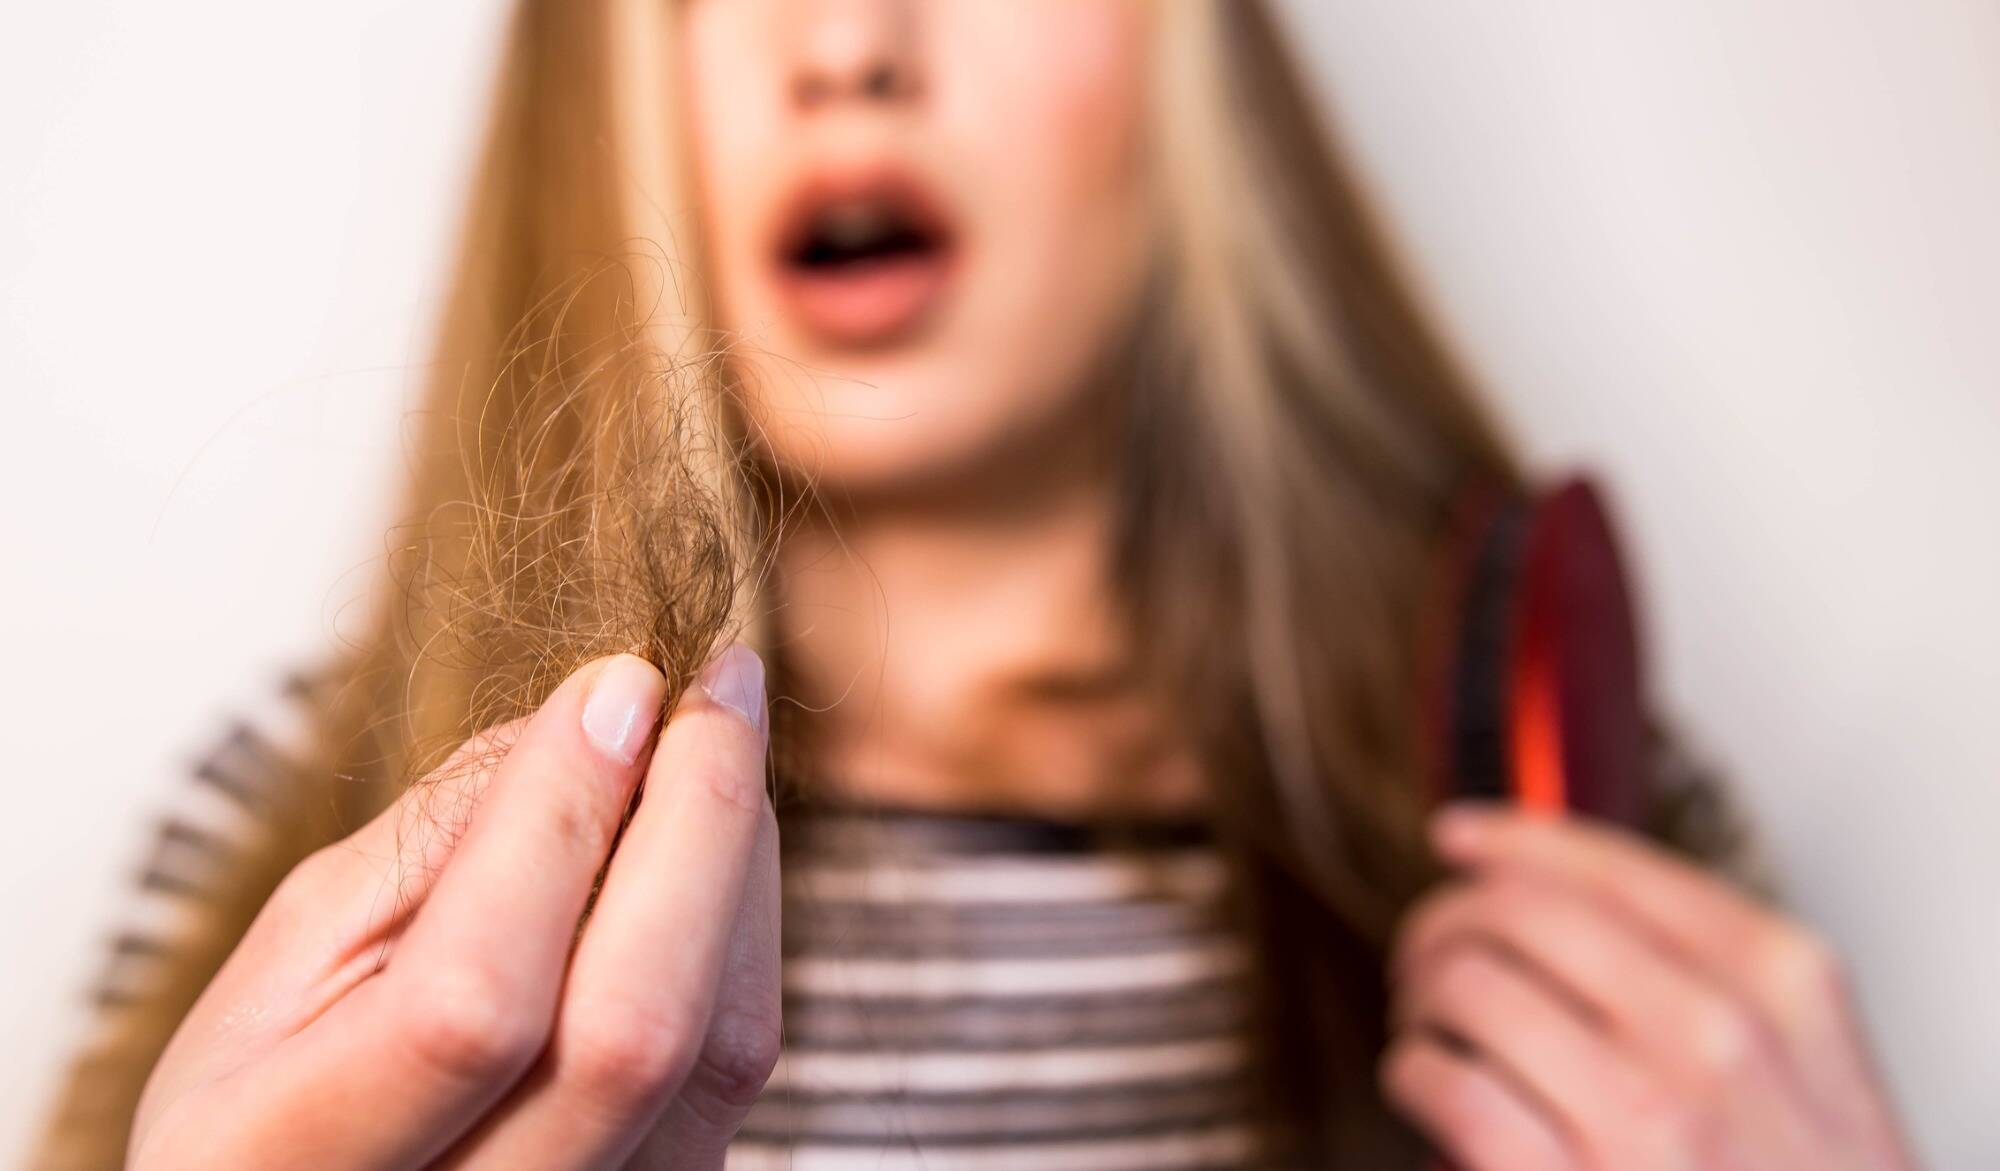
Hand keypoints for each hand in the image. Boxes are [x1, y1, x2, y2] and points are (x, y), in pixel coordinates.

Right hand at [130, 648, 779, 1170]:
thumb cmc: (282, 1083)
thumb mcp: (293, 957)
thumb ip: (429, 844)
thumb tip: (595, 718)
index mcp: (292, 1164)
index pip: (473, 1001)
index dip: (557, 826)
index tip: (613, 685)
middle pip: (633, 1034)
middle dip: (695, 823)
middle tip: (718, 680)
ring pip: (720, 1043)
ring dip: (737, 858)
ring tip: (713, 739)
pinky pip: (740, 1052)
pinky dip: (743, 919)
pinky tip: (712, 841)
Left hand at [1383, 803, 1920, 1170]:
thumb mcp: (1809, 1064)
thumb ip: (1710, 973)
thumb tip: (1555, 893)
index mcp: (1781, 981)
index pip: (1613, 867)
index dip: (1515, 839)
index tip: (1462, 835)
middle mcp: (1719, 1032)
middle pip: (1521, 912)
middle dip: (1450, 920)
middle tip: (1427, 954)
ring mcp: (1650, 1114)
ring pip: (1469, 984)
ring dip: (1421, 998)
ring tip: (1427, 1025)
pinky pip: (1447, 1083)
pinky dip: (1412, 1072)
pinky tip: (1424, 1082)